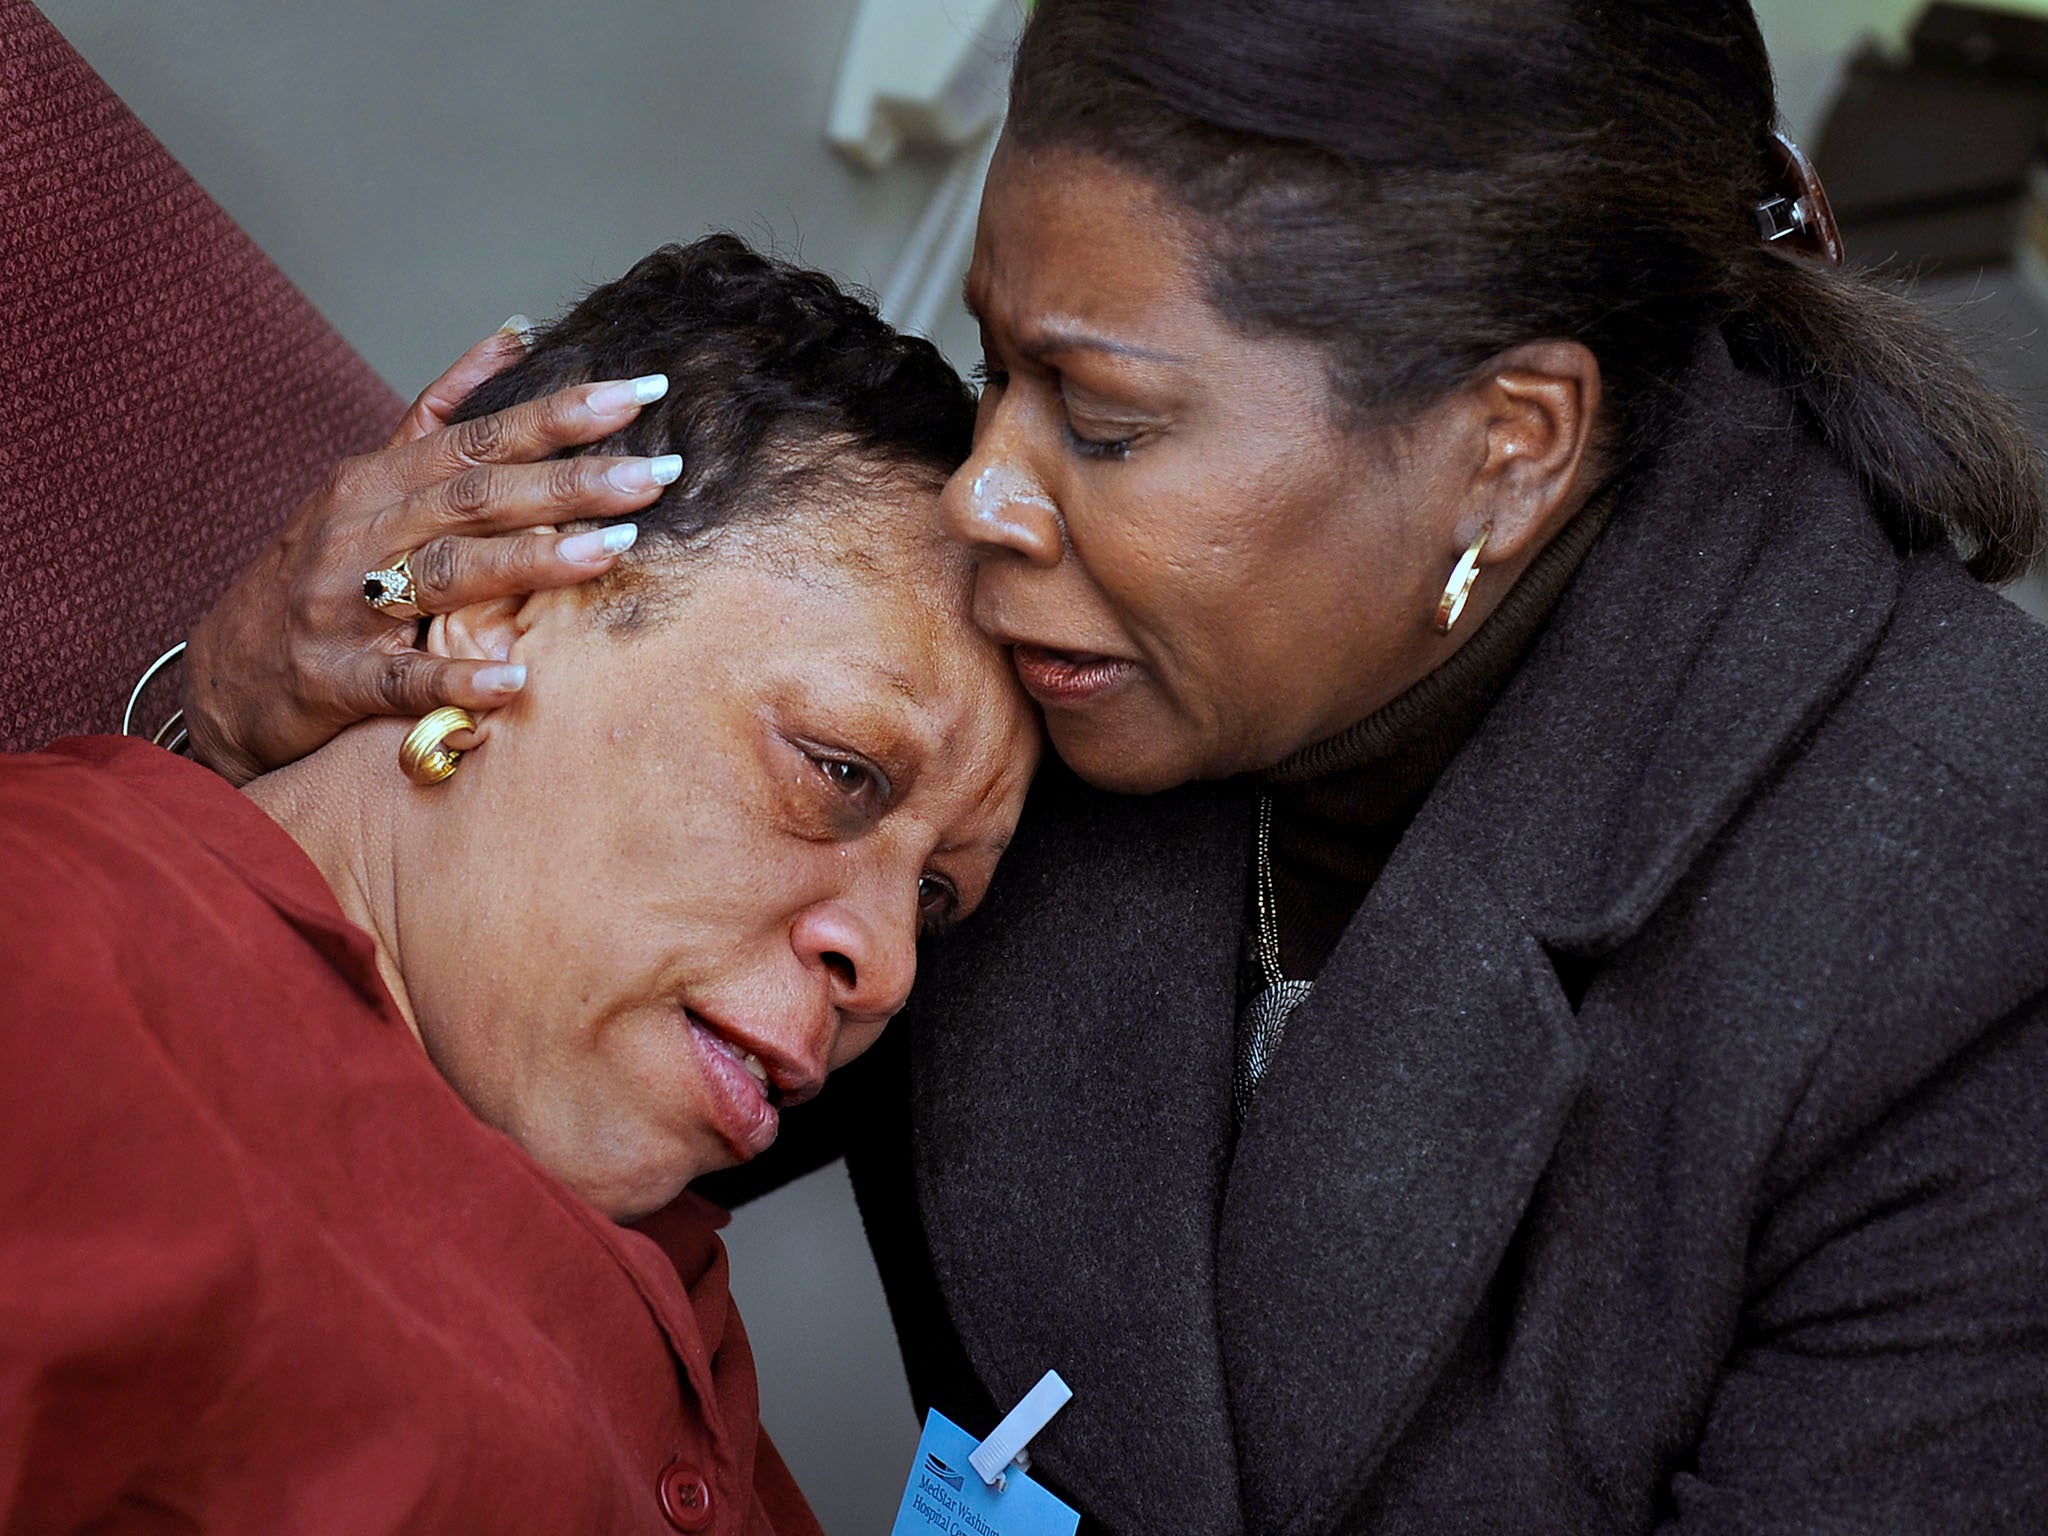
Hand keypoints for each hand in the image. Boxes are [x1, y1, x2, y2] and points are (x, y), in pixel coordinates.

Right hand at [182, 324, 675, 784]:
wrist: (224, 673)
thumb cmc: (319, 569)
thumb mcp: (367, 482)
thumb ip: (439, 414)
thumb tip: (515, 332)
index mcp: (378, 478)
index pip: (480, 436)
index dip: (560, 415)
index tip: (640, 395)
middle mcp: (362, 529)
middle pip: (477, 496)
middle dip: (571, 483)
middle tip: (658, 475)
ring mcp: (345, 604)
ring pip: (447, 573)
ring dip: (532, 562)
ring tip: (613, 552)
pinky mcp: (336, 677)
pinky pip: (404, 677)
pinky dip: (459, 679)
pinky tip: (516, 681)